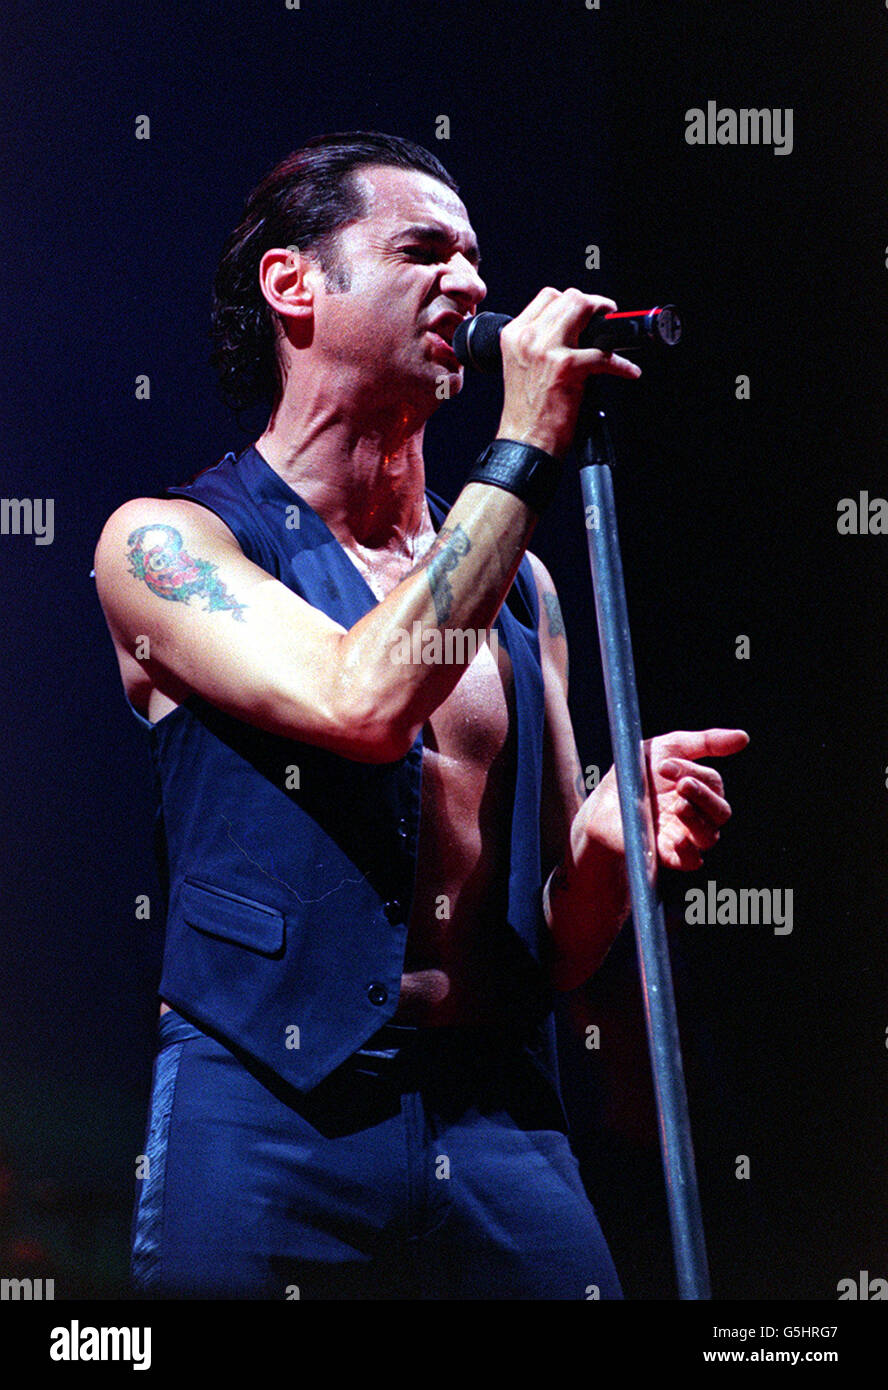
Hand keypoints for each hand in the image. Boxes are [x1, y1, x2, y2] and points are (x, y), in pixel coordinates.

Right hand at [497, 287, 641, 457]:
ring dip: (607, 319)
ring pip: (583, 308)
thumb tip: (573, 332)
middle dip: (593, 304)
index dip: (572, 301)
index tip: (586, 311)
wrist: (524, 441)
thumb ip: (539, 344)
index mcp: (514, 335)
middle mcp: (527, 338)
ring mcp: (546, 350)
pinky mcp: (566, 367)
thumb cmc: (526, 412)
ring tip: (616, 335)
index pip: (547, 296)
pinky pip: (604, 354)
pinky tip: (628, 372)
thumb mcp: (522, 367)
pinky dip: (621, 365)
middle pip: (568, 297)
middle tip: (606, 317)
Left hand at [579, 728, 748, 871]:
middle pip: (720, 812)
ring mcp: (684, 836)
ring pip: (709, 836)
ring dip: (696, 820)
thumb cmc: (636, 773)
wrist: (602, 803)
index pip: (712, 783)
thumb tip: (744, 738)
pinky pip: (691, 861)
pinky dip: (688, 852)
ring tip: (678, 806)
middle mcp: (698, 814)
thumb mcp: (666, 747)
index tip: (663, 765)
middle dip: (703, 796)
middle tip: (681, 785)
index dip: (692, 772)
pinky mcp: (667, 855)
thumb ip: (705, 742)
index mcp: (700, 789)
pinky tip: (676, 838)